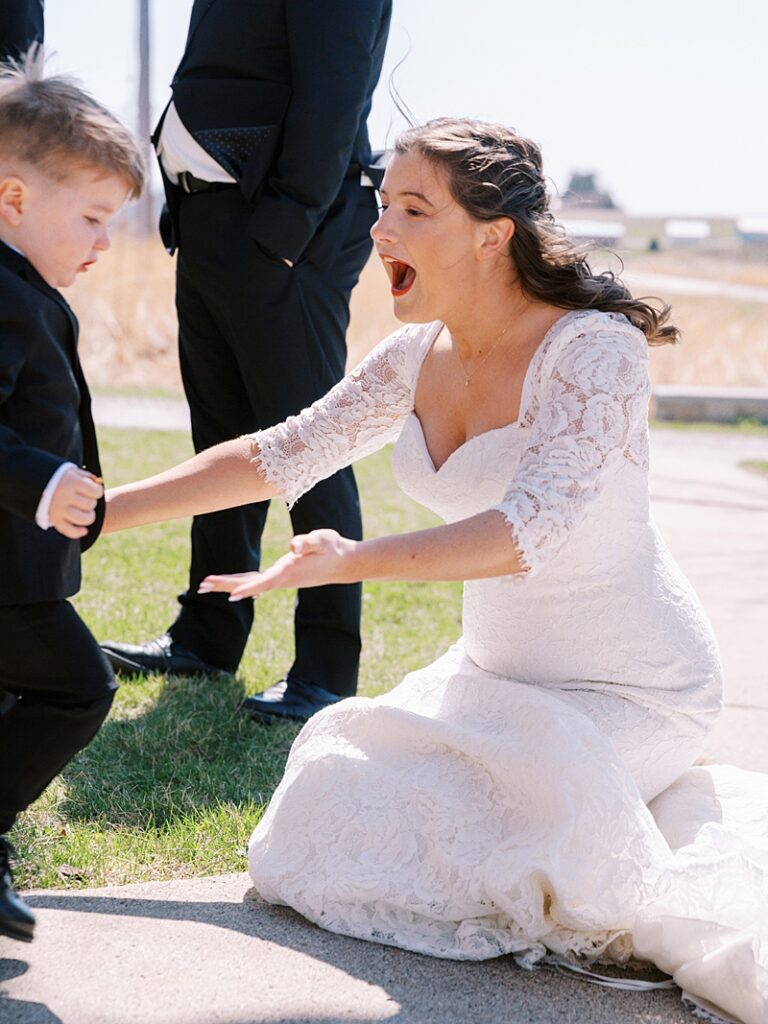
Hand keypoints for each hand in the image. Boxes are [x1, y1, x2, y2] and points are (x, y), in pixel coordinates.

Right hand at [49, 468, 103, 539]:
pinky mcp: (54, 520)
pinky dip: (78, 532)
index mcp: (70, 482)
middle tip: (84, 499)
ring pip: (84, 519)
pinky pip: (70, 531)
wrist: (33, 483)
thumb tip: (99, 483)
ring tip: (85, 512)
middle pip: (90, 505)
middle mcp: (64, 496)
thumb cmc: (59, 478)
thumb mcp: (73, 471)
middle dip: (91, 502)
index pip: (96, 491)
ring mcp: (59, 509)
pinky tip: (84, 530)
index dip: (97, 491)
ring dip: (89, 517)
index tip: (92, 490)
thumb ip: (88, 477)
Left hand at [198, 529, 356, 600]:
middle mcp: (282, 579)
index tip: (232, 595)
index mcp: (290, 571)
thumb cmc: (333, 547)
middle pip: (249, 584)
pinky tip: (230, 586)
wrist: (343, 562)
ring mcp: (281, 579)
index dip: (248, 587)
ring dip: (228, 584)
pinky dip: (241, 583)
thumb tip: (294, 547)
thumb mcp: (323, 539)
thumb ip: (308, 541)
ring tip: (205, 584)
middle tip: (202, 585)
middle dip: (226, 585)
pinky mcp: (282, 576)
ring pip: (250, 583)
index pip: (265, 581)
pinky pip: (256, 581)